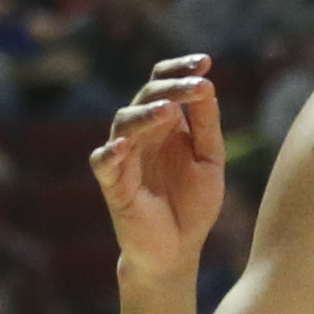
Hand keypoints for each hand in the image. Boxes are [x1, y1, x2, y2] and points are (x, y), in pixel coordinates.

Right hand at [91, 59, 227, 280]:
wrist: (178, 251)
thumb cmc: (192, 204)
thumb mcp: (209, 160)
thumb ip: (206, 125)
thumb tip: (208, 85)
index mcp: (166, 126)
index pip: (164, 84)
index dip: (180, 69)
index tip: (206, 62)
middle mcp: (143, 135)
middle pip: (147, 97)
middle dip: (172, 88)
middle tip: (198, 84)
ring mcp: (125, 158)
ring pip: (123, 123)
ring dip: (145, 114)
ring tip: (169, 111)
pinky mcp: (113, 186)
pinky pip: (104, 163)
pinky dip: (111, 152)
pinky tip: (124, 146)